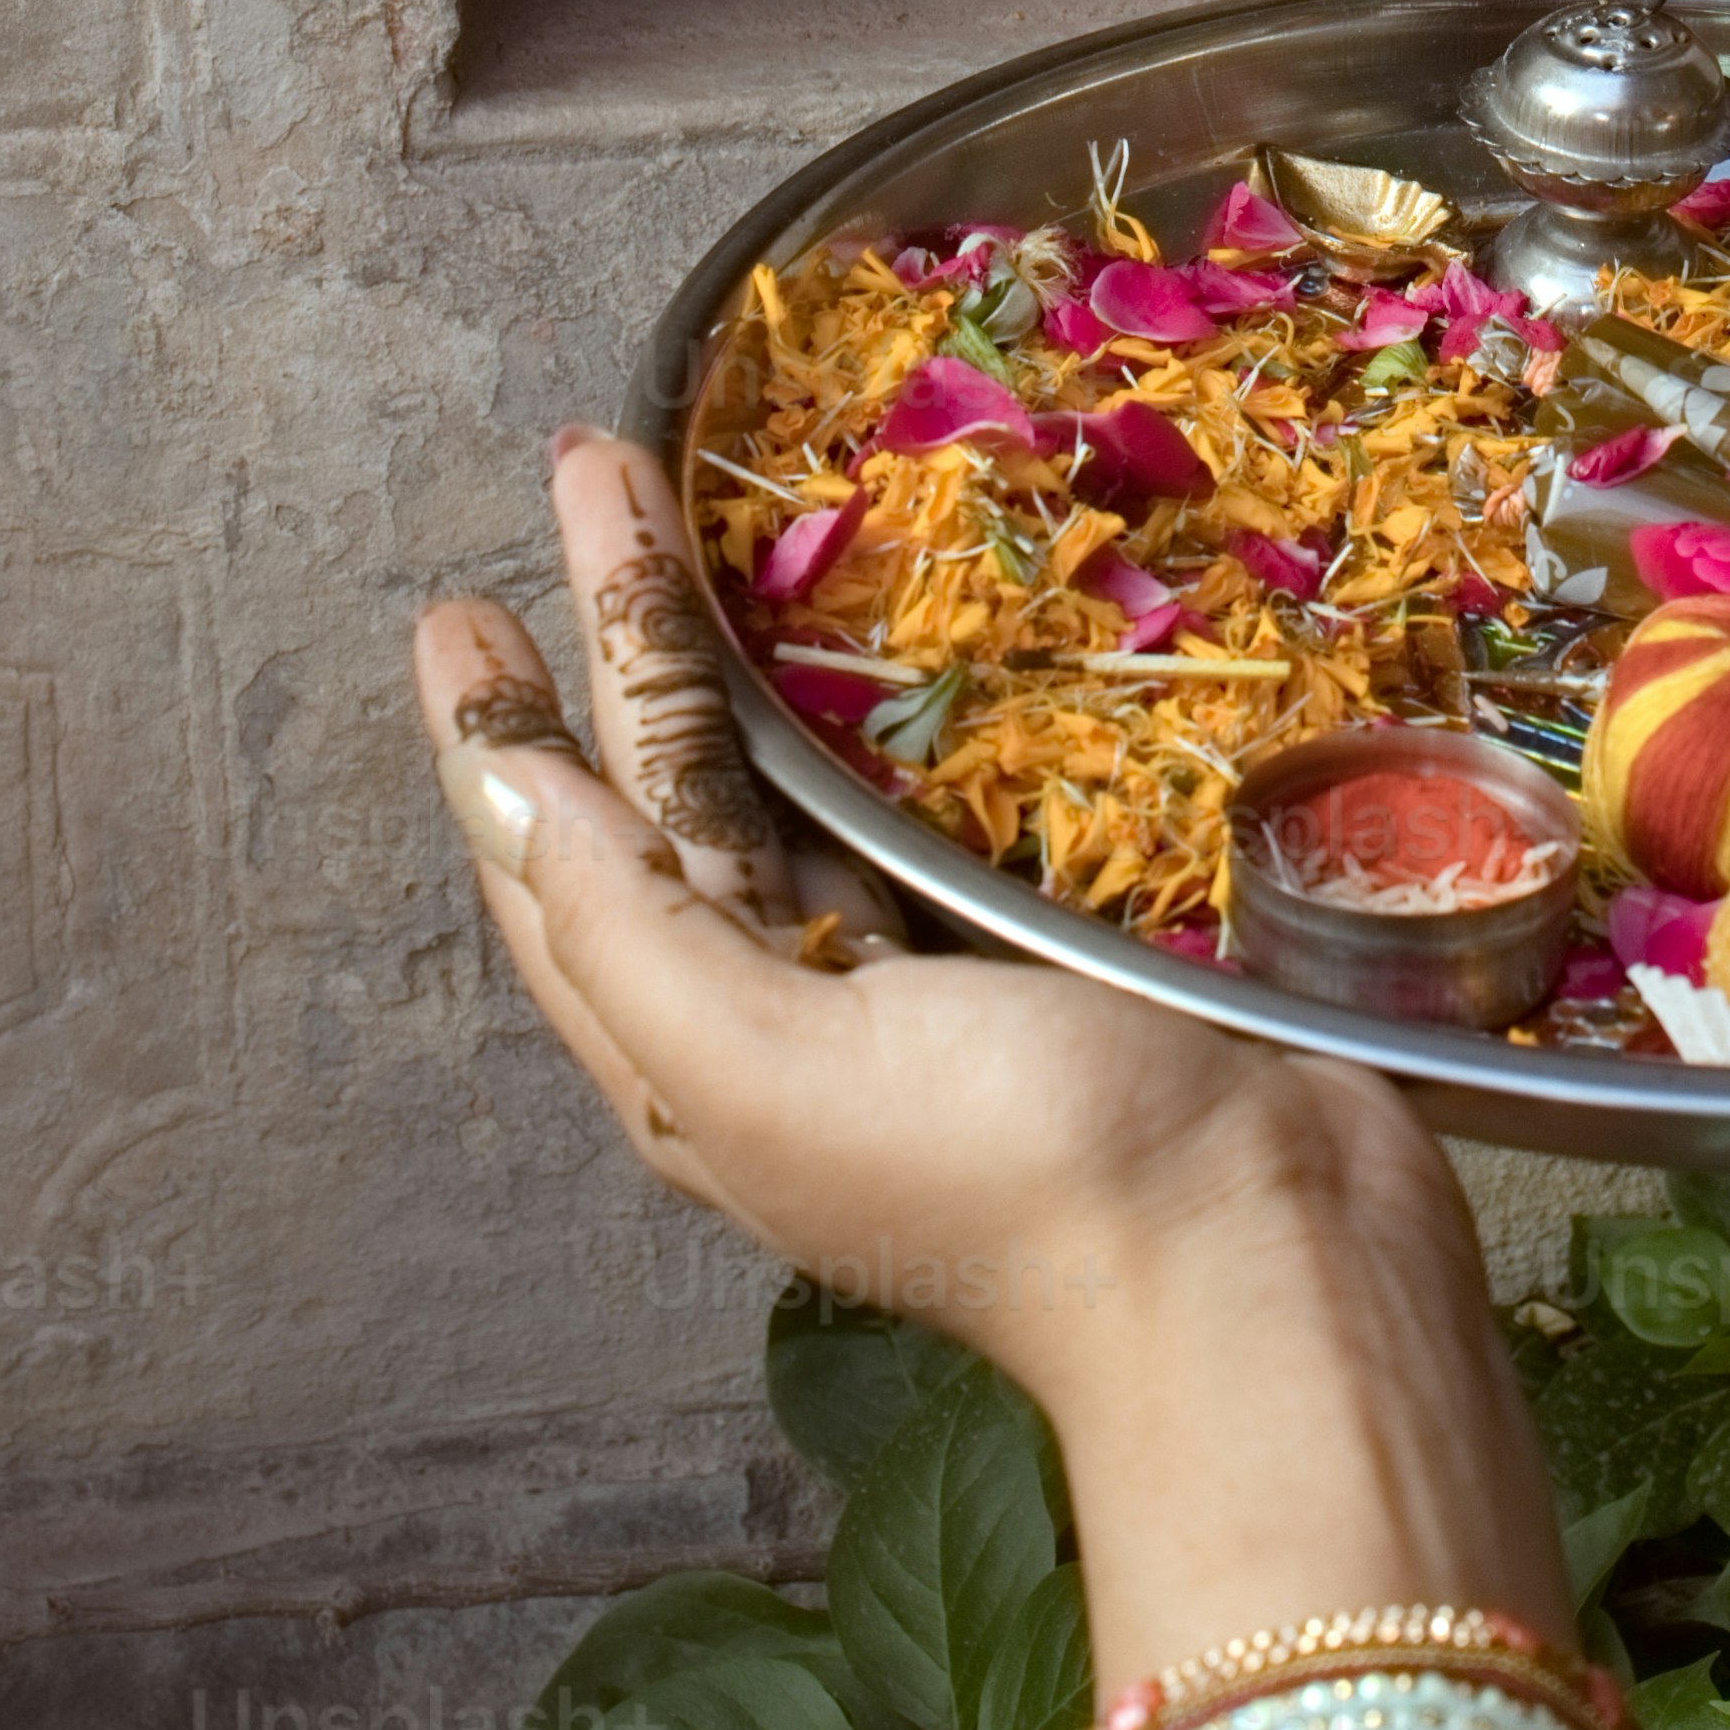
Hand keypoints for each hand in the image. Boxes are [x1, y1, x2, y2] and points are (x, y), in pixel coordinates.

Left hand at [407, 433, 1578, 1710]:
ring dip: (744, 646)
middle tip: (590, 473)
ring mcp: (919, 973)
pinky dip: (890, 704)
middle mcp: (790, 1011)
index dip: (502, 735)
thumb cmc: (1012, 1171)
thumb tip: (499, 789)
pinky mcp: (1038, 936)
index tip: (461, 604)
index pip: (557, 867)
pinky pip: (928, 797)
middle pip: (670, 789)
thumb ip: (627, 928)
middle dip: (620, 633)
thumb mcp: (768, 1066)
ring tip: (716, 516)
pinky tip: (899, 637)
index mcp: (700, 1058)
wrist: (1267, 1256)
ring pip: (795, 777)